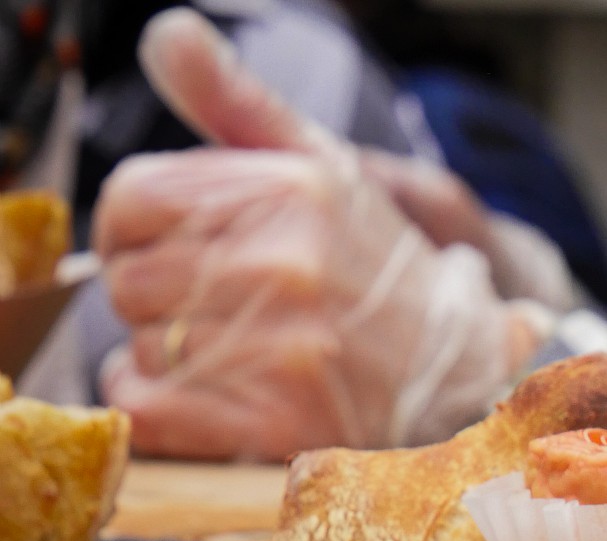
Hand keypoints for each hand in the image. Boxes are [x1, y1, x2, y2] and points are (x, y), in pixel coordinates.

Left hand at [96, 8, 559, 459]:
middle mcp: (286, 265)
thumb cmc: (380, 267)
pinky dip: (159, 404)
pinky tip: (203, 392)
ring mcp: (285, 349)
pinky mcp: (281, 422)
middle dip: (155, 296)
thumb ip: (239, 101)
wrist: (462, 364)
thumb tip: (164, 32)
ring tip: (229, 350)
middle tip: (209, 307)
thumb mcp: (325, 168)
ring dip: (168, 354)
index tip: (164, 246)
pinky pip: (152, 410)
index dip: (132, 227)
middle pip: (130, 280)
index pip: (133, 197)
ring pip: (142, 348)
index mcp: (290, 193)